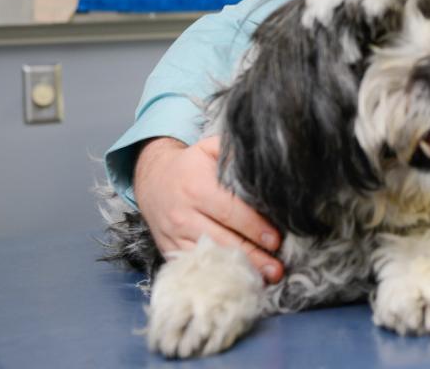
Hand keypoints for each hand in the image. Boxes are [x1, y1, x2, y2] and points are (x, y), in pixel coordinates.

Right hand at [133, 135, 284, 282]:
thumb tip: (268, 162)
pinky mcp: (169, 250)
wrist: (152, 179)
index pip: (230, 211)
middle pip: (222, 240)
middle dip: (252, 255)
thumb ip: (235, 153)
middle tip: (276, 268)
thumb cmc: (190, 165)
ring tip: (264, 278)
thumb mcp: (209, 149)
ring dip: (238, 270)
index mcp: (196, 187)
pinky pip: (194, 266)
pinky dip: (216, 275)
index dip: (254, 227)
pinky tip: (237, 281)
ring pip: (209, 258)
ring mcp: (174, 235)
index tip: (276, 240)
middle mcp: (183, 214)